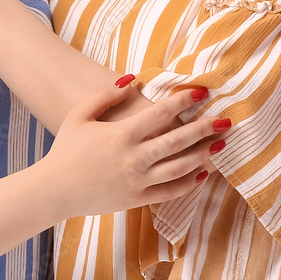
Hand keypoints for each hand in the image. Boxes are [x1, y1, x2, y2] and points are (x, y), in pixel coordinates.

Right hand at [40, 80, 227, 217]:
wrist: (55, 190)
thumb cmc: (66, 149)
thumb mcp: (79, 115)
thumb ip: (104, 95)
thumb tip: (130, 80)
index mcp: (121, 135)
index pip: (160, 114)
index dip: (183, 101)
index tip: (202, 92)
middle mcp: (134, 158)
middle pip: (178, 141)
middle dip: (204, 129)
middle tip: (226, 120)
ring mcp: (138, 181)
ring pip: (180, 167)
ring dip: (204, 155)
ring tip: (221, 144)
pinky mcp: (137, 199)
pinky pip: (170, 191)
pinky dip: (189, 182)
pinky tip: (203, 173)